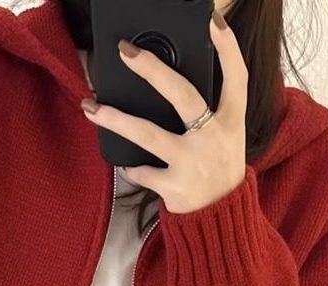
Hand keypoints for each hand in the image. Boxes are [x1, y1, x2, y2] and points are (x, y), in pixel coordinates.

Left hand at [81, 11, 247, 214]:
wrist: (221, 221)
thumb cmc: (219, 174)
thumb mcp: (227, 141)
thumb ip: (208, 115)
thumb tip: (169, 84)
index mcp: (231, 123)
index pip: (236, 78)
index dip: (227, 48)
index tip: (212, 21)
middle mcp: (213, 139)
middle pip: (182, 95)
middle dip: (152, 70)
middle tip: (126, 52)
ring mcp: (193, 163)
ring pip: (148, 134)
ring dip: (116, 120)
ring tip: (91, 107)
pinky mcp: (175, 187)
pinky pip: (142, 171)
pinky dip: (133, 169)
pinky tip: (130, 166)